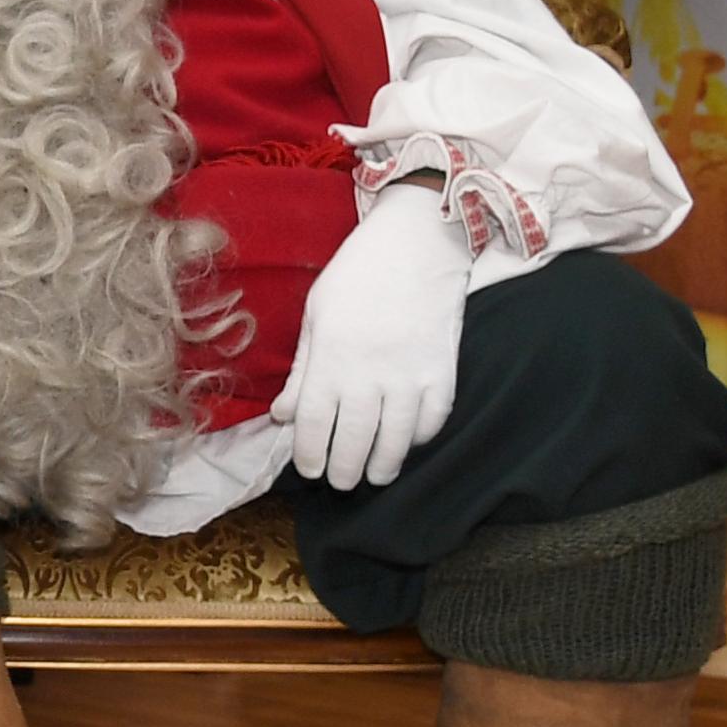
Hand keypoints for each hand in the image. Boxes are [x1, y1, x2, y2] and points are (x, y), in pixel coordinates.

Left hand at [272, 184, 474, 489]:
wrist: (416, 243)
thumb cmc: (357, 276)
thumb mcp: (317, 315)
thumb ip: (303, 371)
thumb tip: (282, 416)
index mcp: (330, 358)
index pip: (314, 425)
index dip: (310, 455)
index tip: (311, 470)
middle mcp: (369, 373)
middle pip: (354, 441)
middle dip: (344, 471)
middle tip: (341, 483)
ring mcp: (410, 374)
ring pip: (396, 440)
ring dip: (384, 466)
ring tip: (375, 475)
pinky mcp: (443, 370)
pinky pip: (433, 419)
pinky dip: (420, 438)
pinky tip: (409, 442)